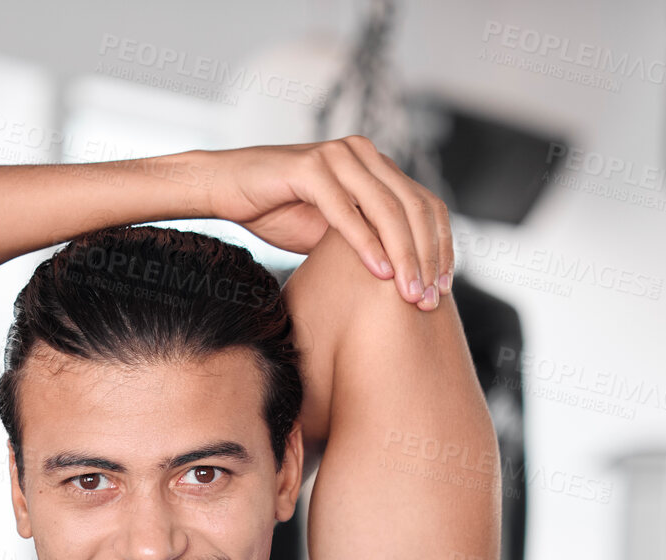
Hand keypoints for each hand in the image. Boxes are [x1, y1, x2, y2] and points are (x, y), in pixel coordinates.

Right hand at [209, 137, 452, 309]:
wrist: (223, 187)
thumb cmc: (276, 210)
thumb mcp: (331, 230)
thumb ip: (367, 239)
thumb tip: (402, 278)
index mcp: (375, 165)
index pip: (426, 205)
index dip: (441, 246)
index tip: (442, 288)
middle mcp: (363, 153)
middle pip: (414, 207)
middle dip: (427, 257)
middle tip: (429, 300)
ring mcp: (337, 156)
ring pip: (387, 209)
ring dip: (403, 255)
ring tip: (409, 293)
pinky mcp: (309, 166)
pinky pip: (346, 209)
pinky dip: (366, 243)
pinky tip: (379, 272)